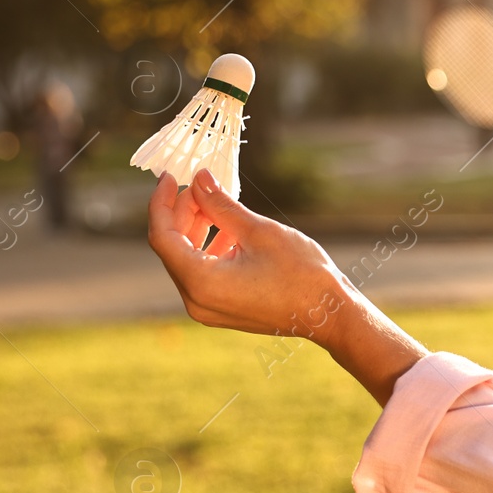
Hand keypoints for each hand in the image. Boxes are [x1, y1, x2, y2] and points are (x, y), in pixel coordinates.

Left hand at [147, 170, 426, 404]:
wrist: (329, 314)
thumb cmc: (301, 273)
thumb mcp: (259, 231)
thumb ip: (222, 205)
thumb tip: (200, 179)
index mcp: (201, 282)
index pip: (163, 237)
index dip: (162, 203)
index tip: (172, 178)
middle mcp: (196, 301)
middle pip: (172, 250)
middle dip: (182, 215)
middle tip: (200, 187)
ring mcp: (207, 310)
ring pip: (186, 262)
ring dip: (195, 231)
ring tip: (216, 206)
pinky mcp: (220, 311)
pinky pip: (201, 276)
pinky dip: (208, 251)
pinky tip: (228, 233)